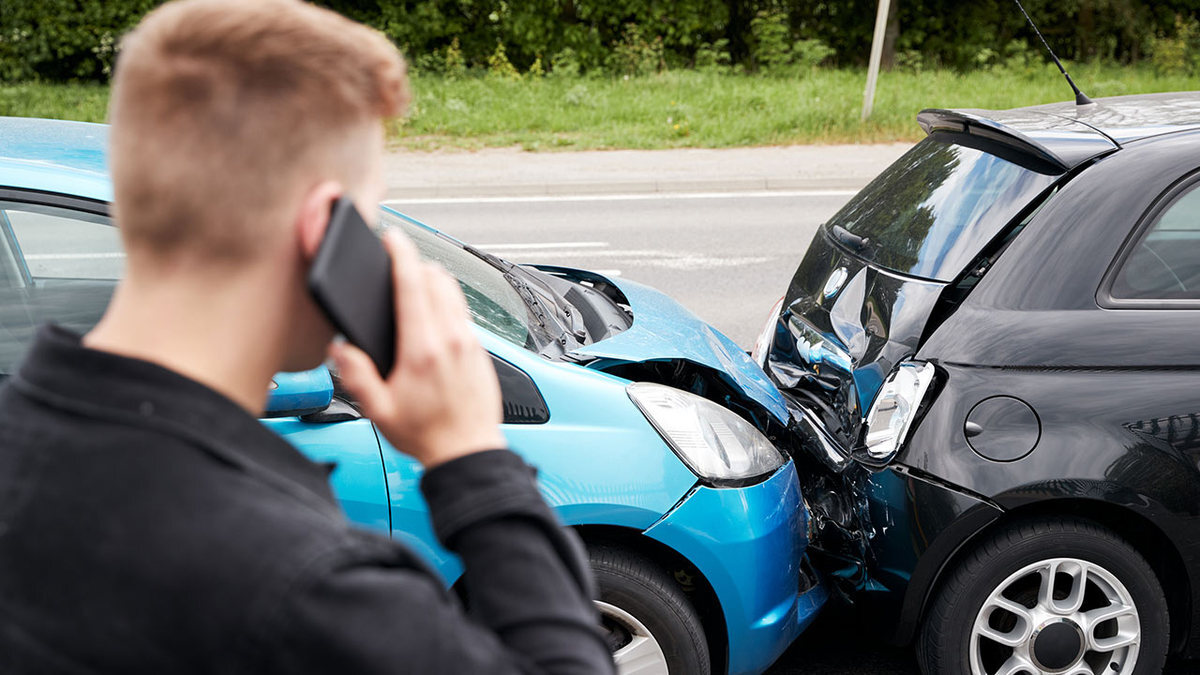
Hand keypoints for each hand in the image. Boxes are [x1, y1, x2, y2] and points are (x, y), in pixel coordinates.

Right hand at [331, 230, 505, 467]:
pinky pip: (464, 313)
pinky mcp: (481, 351)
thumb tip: (341, 349)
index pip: (413, 286)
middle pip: (437, 279)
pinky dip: (447, 304)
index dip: (401, 255)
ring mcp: (470, 343)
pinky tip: (433, 317)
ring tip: (414, 285)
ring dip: (434, 281)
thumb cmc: (426, 434)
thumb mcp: (378, 411)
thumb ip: (356, 377)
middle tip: (397, 265)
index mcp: (423, 350)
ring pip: (454, 292)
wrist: (469, 452)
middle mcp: (451, 340)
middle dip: (416, 265)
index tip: (393, 239)